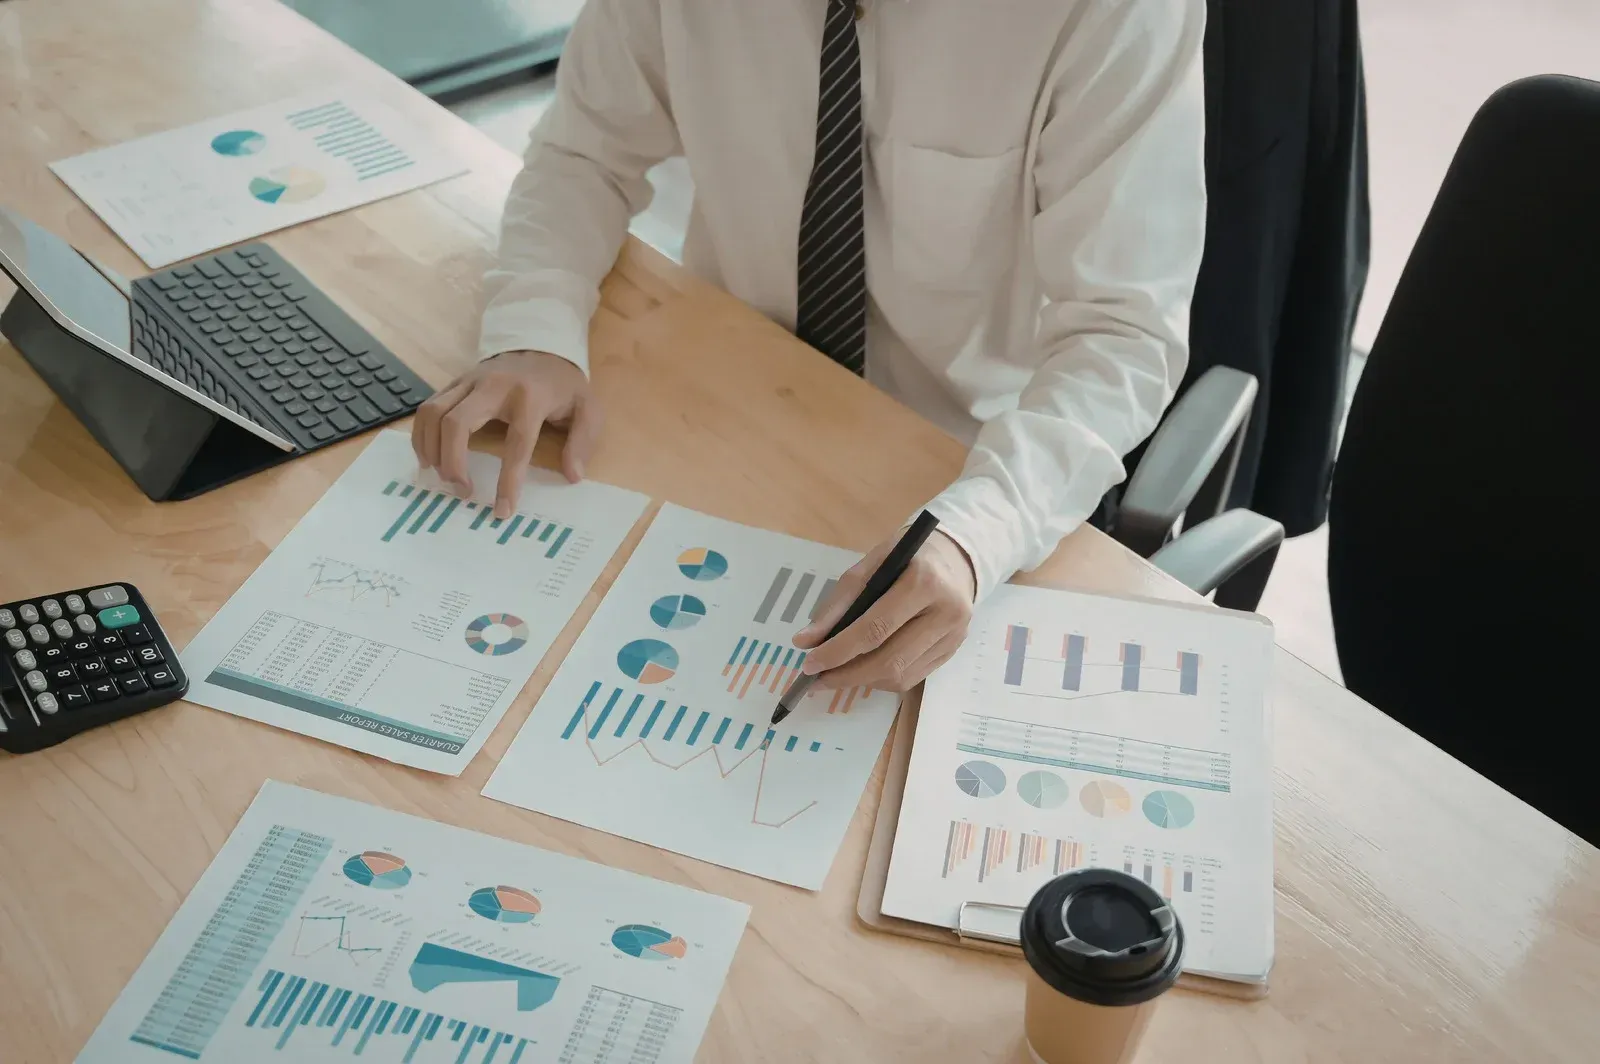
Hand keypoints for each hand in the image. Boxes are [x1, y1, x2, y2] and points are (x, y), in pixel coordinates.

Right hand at [411, 351, 601, 517]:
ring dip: (430, 448)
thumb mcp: (588, 410)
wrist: (542, 347)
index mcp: (531, 397)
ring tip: (440, 476)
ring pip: (433, 412)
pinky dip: (422, 434)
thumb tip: (572, 476)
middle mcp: (494, 386)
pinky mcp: (455, 382)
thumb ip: (582, 442)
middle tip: (460, 490)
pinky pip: (428, 407)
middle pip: (456, 422)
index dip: (508, 481)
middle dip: (452, 461)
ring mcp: (469, 381)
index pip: (516, 444)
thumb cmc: (563, 386)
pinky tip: (429, 456)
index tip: (502, 511)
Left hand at [792, 530, 976, 692]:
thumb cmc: (907, 556)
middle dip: (847, 675)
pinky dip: (882, 679)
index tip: (809, 664)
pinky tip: (865, 670)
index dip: (838, 651)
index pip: (875, 628)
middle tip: (817, 679)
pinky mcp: (954, 650)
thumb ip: (838, 604)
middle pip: (890, 661)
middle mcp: (945, 613)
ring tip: (837, 674)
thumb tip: (805, 641)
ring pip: (901, 676)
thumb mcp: (869, 565)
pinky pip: (913, 678)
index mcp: (923, 582)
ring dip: (863, 681)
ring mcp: (954, 636)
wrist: (958, 557)